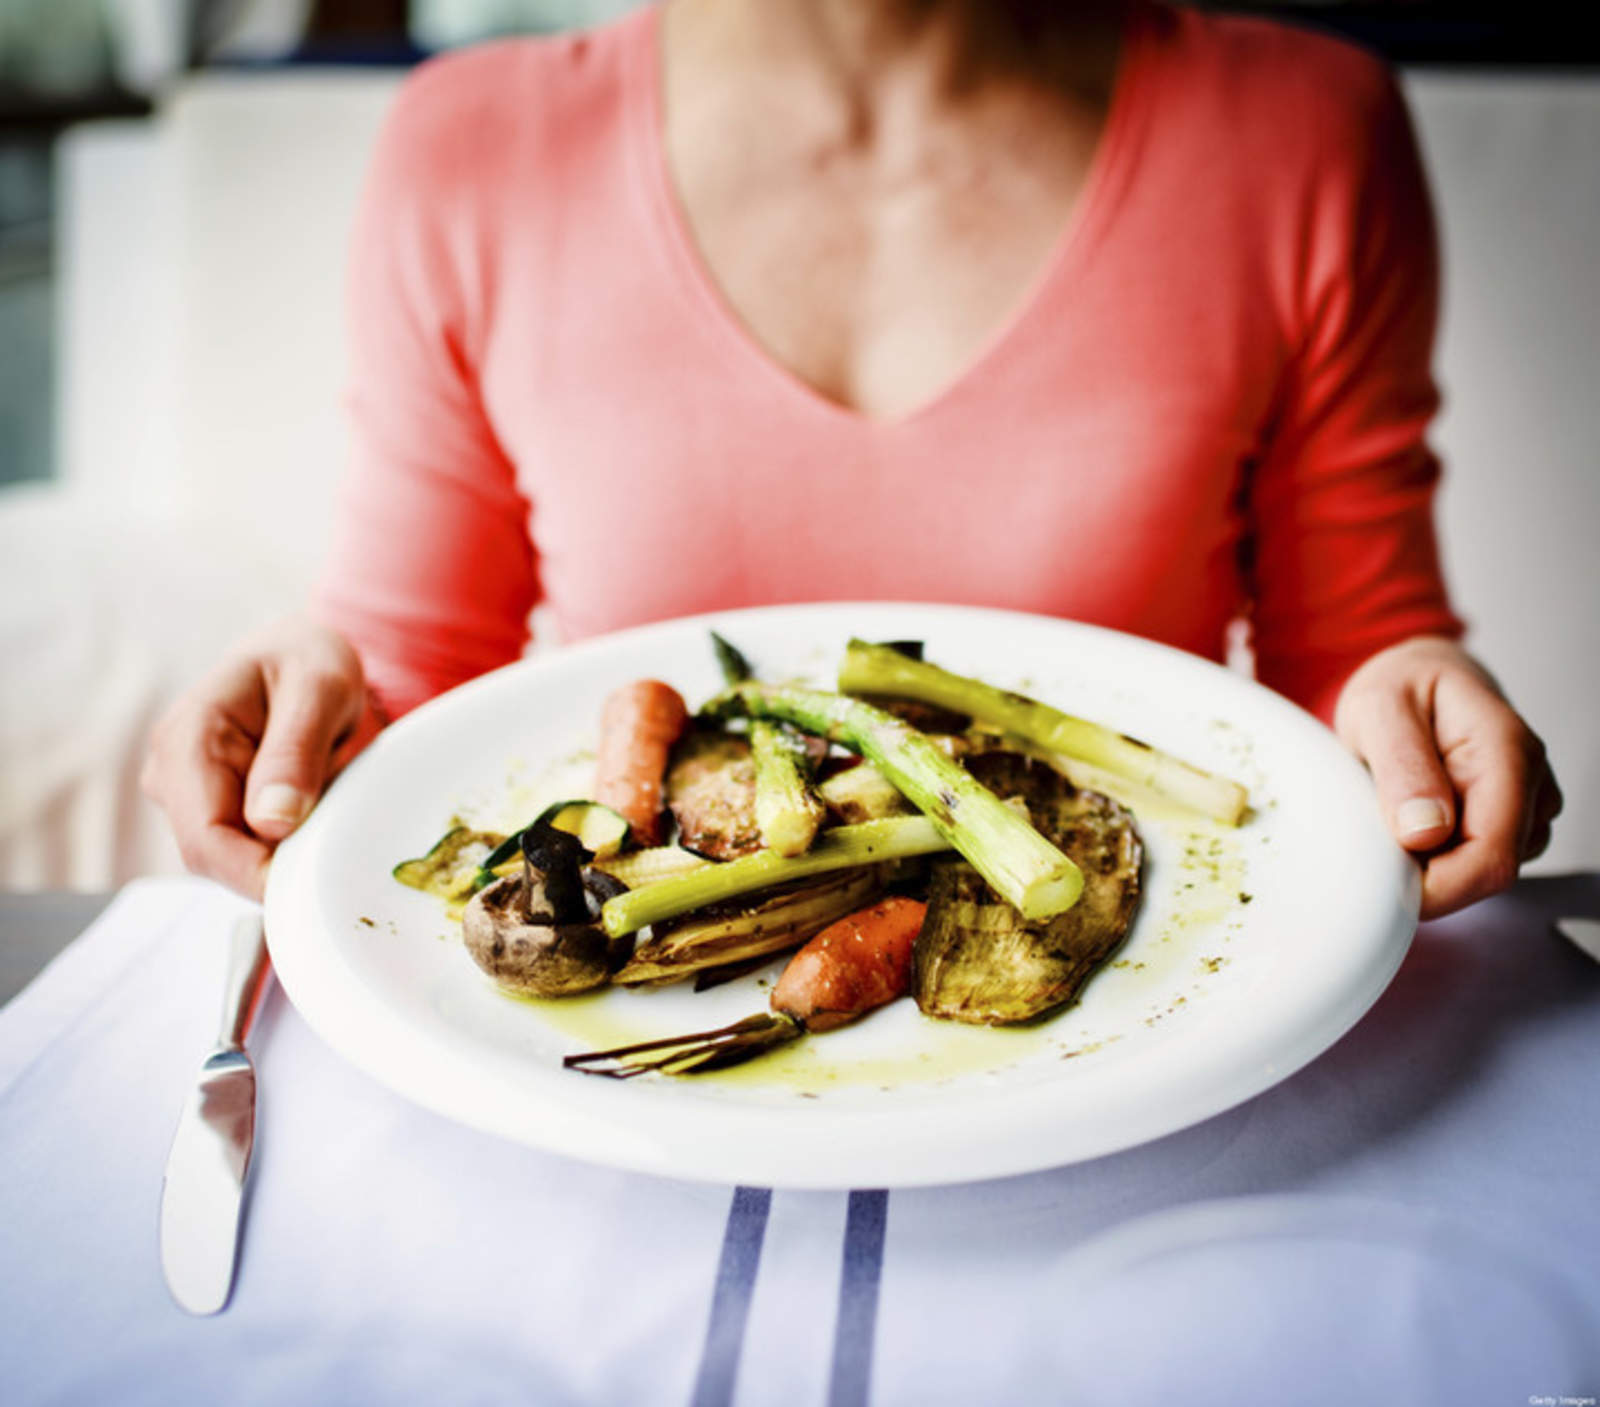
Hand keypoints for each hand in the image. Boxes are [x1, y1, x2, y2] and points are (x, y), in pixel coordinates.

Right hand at [142, 617, 382, 899]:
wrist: (299, 652)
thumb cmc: (309, 660)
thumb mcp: (320, 688)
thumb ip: (295, 751)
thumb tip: (272, 824)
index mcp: (189, 740)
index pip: (206, 837)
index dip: (256, 874)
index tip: (313, 885)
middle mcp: (171, 773)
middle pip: (214, 857)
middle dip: (274, 866)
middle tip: (338, 849)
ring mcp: (185, 794)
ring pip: (230, 858)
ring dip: (282, 853)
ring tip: (329, 810)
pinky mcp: (209, 807)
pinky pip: (244, 848)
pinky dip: (282, 846)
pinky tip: (314, 817)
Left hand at [1333, 636, 1561, 919]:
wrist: (1418, 677)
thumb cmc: (1399, 687)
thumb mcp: (1378, 709)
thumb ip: (1402, 766)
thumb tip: (1425, 833)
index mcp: (1506, 749)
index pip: (1492, 854)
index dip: (1439, 887)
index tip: (1385, 886)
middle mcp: (1531, 781)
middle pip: (1489, 870)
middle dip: (1428, 875)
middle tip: (1374, 837)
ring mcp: (1528, 805)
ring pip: (1482, 871)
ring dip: (1431, 863)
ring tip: (1394, 809)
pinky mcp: (1514, 822)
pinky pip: (1475, 862)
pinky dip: (1437, 856)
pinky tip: (1413, 818)